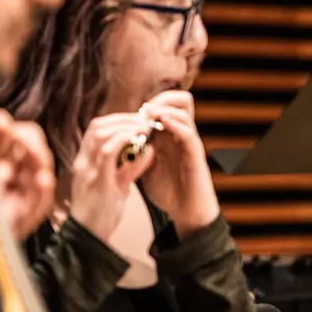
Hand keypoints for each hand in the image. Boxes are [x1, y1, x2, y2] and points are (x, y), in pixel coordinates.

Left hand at [0, 108, 56, 238]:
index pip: (2, 134)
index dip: (0, 124)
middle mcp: (12, 169)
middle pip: (27, 143)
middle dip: (23, 135)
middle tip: (14, 134)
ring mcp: (23, 189)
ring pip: (40, 165)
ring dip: (38, 154)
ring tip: (31, 150)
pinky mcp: (30, 211)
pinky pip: (42, 198)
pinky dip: (44, 188)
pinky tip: (42, 179)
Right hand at [67, 112, 158, 239]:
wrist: (89, 238)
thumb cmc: (102, 214)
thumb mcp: (119, 186)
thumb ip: (131, 167)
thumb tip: (149, 149)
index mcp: (85, 162)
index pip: (96, 129)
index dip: (118, 120)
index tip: (139, 122)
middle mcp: (82, 162)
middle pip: (97, 125)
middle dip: (123, 118)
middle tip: (146, 120)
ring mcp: (87, 170)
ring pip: (101, 133)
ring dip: (126, 125)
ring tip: (145, 127)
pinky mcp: (95, 180)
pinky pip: (108, 151)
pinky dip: (124, 139)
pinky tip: (139, 139)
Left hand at [140, 91, 219, 237]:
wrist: (186, 212)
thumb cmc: (168, 191)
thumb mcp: (146, 167)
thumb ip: (137, 153)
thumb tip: (117, 142)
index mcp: (171, 136)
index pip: (167, 105)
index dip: (151, 104)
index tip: (133, 114)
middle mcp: (182, 134)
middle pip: (181, 99)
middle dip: (161, 99)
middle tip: (144, 111)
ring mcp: (190, 142)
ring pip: (185, 110)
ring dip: (165, 109)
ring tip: (149, 115)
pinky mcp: (195, 154)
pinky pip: (188, 132)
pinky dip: (175, 124)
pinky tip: (161, 125)